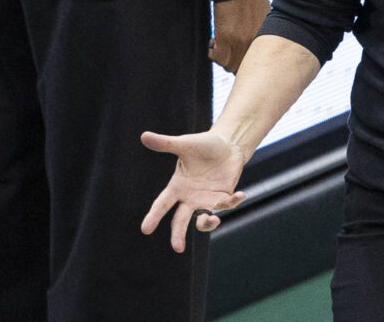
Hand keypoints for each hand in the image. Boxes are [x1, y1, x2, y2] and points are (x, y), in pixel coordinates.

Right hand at [140, 131, 246, 251]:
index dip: (154, 216)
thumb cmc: (203, 145)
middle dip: (178, 234)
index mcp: (177, 186)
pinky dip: (233, 202)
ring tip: (212, 219)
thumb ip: (165, 143)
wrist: (227, 144)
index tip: (145, 229)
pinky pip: (228, 204)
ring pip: (204, 219)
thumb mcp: (185, 144)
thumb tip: (144, 136)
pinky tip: (240, 194)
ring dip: (208, 223)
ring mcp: (207, 199)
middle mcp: (190, 197)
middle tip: (178, 248)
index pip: (162, 204)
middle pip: (181, 220)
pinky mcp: (224, 196)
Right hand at [210, 0, 270, 72]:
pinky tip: (212, 44)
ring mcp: (240, 42)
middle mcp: (255, 43)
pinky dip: (213, 54)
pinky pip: (217, 57)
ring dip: (222, 60)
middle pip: (244, 67)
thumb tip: (257, 40)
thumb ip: (262, 31)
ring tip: (219, 48)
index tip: (240, 58)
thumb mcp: (266, 16)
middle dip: (235, 64)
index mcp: (267, 38)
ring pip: (230, 66)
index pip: (260, 62)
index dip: (248, 63)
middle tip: (228, 54)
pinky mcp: (225, 38)